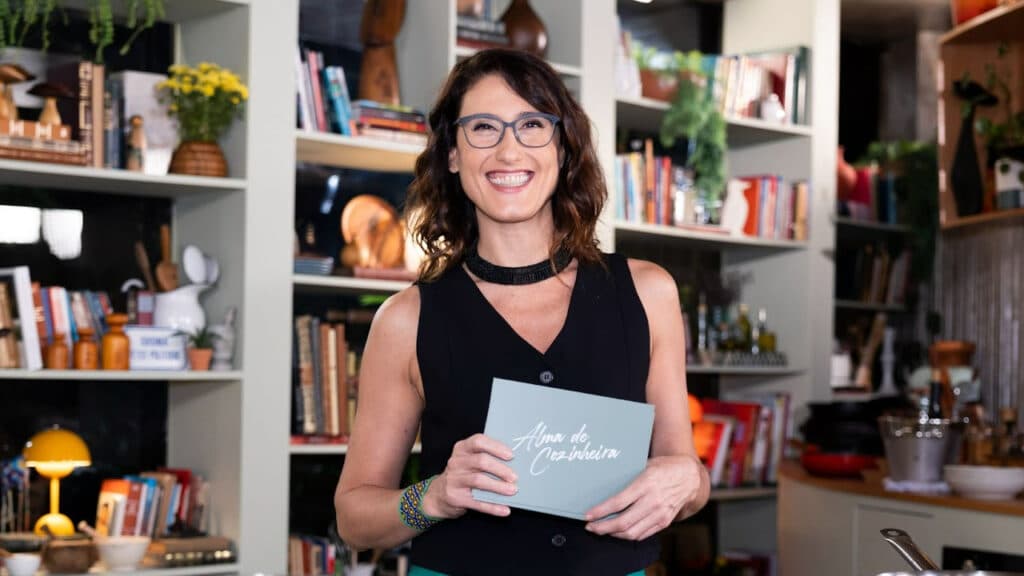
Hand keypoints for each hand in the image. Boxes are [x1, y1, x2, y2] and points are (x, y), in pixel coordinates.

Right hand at [421, 433, 518, 519]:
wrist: (438, 494)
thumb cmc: (462, 474)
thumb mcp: (468, 460)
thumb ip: (486, 457)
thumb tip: (514, 463)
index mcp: (462, 449)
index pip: (478, 442)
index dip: (495, 447)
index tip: (511, 455)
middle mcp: (456, 462)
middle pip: (481, 461)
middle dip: (500, 469)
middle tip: (515, 477)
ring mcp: (454, 480)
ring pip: (479, 481)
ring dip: (498, 486)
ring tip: (512, 491)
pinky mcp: (455, 497)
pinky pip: (477, 502)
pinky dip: (492, 506)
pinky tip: (505, 510)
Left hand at [583, 454, 704, 540]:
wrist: (690, 477)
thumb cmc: (664, 467)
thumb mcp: (645, 465)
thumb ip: (628, 476)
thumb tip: (602, 483)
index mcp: (646, 483)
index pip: (618, 502)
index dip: (600, 511)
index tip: (588, 515)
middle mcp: (653, 501)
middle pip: (623, 522)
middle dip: (602, 527)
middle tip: (590, 527)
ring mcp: (660, 514)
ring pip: (632, 532)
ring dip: (613, 534)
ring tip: (601, 530)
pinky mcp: (664, 522)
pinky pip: (642, 535)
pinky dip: (627, 536)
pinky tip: (617, 532)